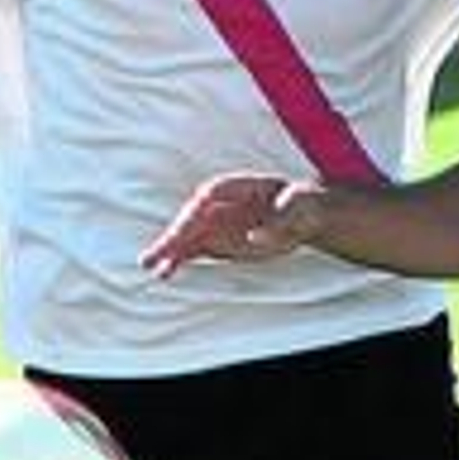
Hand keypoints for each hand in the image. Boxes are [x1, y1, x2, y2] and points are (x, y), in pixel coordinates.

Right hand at [140, 174, 319, 279]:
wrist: (307, 215)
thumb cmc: (304, 204)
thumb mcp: (301, 206)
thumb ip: (280, 221)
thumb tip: (254, 236)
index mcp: (238, 187)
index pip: (209, 197)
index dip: (196, 212)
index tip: (185, 229)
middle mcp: (221, 204)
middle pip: (191, 218)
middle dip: (174, 236)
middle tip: (156, 255)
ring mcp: (216, 223)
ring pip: (187, 236)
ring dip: (169, 251)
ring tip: (150, 267)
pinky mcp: (217, 242)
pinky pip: (193, 251)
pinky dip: (179, 260)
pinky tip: (164, 273)